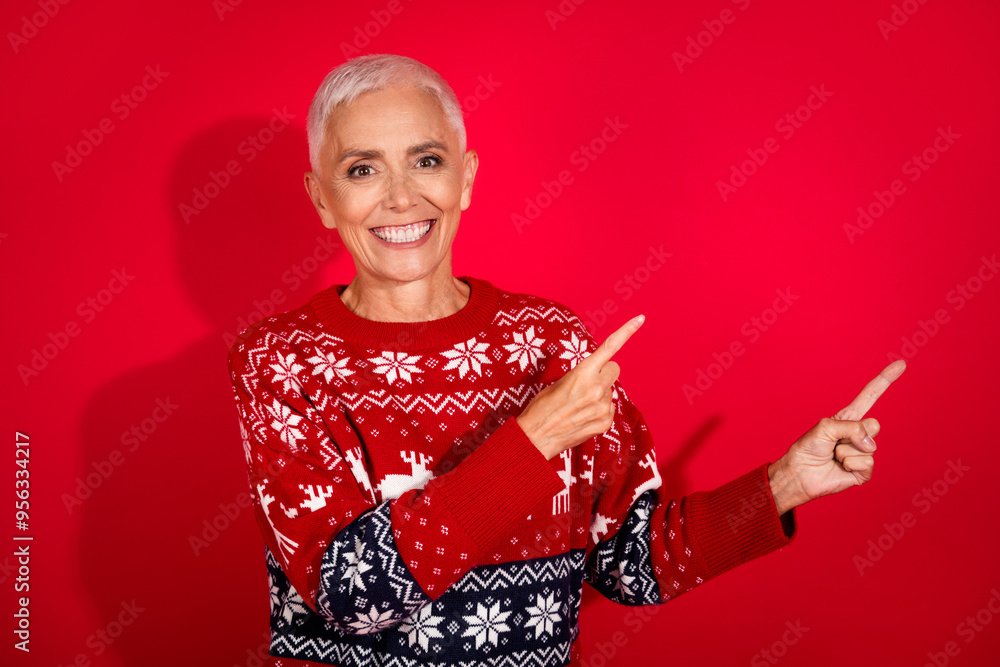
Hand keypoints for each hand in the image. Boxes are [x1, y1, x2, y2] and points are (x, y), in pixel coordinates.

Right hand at [516, 314, 644, 459]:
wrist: (536, 437)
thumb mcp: (559, 382)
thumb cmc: (542, 407)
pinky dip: (598, 410)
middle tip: (586, 382)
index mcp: (583, 373)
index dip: (627, 331)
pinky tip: (582, 416)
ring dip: (599, 394)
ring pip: (610, 390)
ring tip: (578, 405)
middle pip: (614, 369)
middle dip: (604, 372)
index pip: (609, 347)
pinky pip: (609, 408)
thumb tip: (597, 375)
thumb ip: (583, 375)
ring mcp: (603, 407)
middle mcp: (597, 389)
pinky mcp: (605, 423)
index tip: (640, 318)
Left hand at [768, 360, 906, 514]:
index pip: (870, 396)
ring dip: (846, 451)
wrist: (800, 474)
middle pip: (874, 424)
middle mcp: (858, 434)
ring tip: (833, 456)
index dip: (885, 381)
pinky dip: (850, 465)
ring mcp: (862, 452)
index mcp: (848, 418)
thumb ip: (851, 428)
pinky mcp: (863, 471)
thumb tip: (870, 444)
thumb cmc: (808, 448)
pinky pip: (867, 463)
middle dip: (853, 433)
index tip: (901, 364)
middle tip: (834, 443)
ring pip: (869, 446)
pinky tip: (840, 468)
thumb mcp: (826, 427)